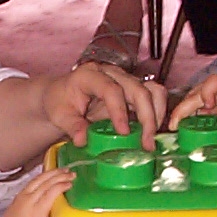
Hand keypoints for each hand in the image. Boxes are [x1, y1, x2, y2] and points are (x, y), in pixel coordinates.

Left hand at [0, 168, 75, 216]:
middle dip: (60, 176)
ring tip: (64, 169)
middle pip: (46, 182)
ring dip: (52, 173)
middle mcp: (29, 200)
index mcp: (37, 211)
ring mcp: (23, 196)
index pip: (51, 192)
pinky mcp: (19, 195)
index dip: (62, 186)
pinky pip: (33, 181)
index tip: (71, 184)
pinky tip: (50, 174)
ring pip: (38, 179)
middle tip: (73, 173)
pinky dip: (43, 176)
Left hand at [44, 63, 167, 151]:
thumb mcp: (59, 115)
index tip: (124, 132)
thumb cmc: (60, 102)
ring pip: (152, 90)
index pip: (111, 90)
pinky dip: (157, 113)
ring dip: (156, 115)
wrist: (62, 94)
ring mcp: (125, 80)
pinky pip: (153, 97)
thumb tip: (83, 140)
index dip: (119, 111)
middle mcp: (111, 73)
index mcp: (90, 75)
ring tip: (151, 140)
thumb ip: (71, 126)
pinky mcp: (133, 89)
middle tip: (146, 143)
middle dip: (146, 117)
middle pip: (138, 89)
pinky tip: (151, 133)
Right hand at [168, 74, 216, 145]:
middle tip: (174, 126)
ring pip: (185, 103)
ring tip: (173, 129)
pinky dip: (179, 121)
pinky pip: (184, 111)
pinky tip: (176, 131)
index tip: (209, 106)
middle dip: (182, 110)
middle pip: (192, 95)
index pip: (212, 83)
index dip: (208, 92)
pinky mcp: (193, 107)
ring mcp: (198, 98)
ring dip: (178, 116)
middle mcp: (208, 90)